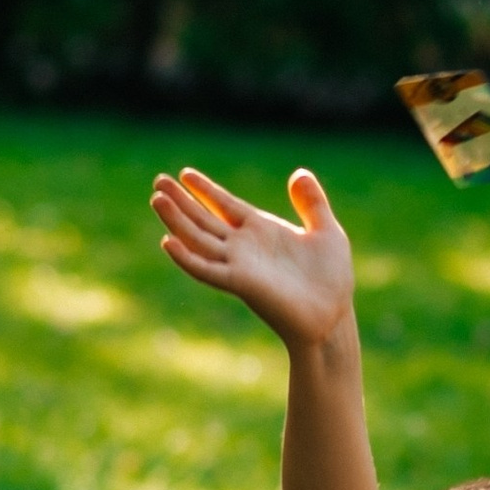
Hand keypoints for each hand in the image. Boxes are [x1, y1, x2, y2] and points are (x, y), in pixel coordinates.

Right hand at [150, 163, 356, 351]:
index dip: (205, 190)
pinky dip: (187, 257)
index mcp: (261, 230)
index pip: (225, 204)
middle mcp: (244, 246)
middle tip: (158, 180)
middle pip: (204, 219)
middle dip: (182, 201)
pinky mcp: (240, 283)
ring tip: (157, 199)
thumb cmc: (331, 278)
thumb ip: (312, 204)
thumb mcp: (327, 232)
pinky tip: (168, 241)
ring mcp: (239, 264)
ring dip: (177, 221)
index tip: (184, 174)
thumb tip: (299, 173)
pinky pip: (207, 269)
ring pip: (199, 239)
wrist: (332, 316)